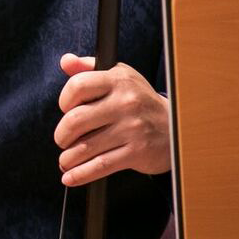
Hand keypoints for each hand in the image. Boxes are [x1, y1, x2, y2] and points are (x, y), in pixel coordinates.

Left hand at [55, 53, 171, 186]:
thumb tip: (66, 61)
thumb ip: (87, 68)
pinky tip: (70, 177)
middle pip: (75, 120)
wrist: (177, 127)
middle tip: (63, 140)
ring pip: (85, 147)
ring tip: (66, 160)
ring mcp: (132, 129)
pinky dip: (80, 174)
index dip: (64, 100)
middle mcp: (125, 103)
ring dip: (68, 158)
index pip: (77, 86)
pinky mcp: (137, 152)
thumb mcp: (118, 77)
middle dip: (62, 135)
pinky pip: (100, 166)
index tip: (66, 110)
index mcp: (118, 80)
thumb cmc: (138, 100)